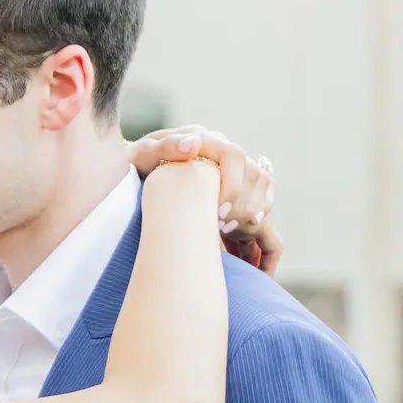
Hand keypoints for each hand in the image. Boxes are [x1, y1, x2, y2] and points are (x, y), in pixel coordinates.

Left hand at [132, 125, 279, 274]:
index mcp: (207, 142)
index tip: (216, 212)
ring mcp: (236, 177)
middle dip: (243, 207)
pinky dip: (260, 237)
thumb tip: (192, 144)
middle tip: (220, 229)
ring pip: (264, 195)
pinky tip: (250, 260)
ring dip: (255, 220)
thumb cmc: (138, 166)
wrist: (140, 177)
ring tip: (230, 239)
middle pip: (256, 177)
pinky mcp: (237, 199)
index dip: (231, 184)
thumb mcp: (143, 155)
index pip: (234, 156)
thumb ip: (165, 146)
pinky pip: (262, 215)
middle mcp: (226, 157)